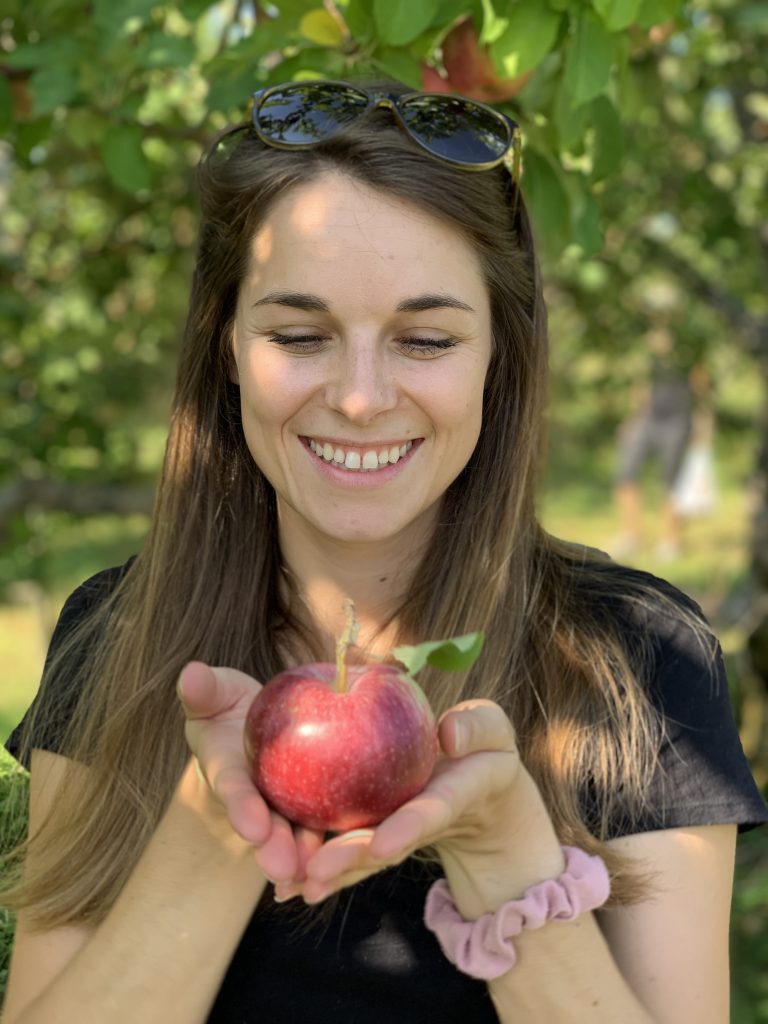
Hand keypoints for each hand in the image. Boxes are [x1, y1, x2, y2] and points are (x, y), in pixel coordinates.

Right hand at [177, 661, 324, 884]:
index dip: (243, 808)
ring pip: (298, 833)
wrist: (256, 721)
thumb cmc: (228, 706)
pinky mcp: (315, 802)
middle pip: (267, 825)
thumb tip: (190, 673)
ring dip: (307, 853)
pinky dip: (338, 840)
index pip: (236, 790)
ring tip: (318, 872)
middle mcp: (257, 798)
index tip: (253, 827)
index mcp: (230, 772)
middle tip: (283, 867)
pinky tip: (360, 852)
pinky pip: (329, 821)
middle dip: (275, 847)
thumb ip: (205, 690)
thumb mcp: (215, 694)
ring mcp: (284, 805)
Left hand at [284, 699, 525, 903]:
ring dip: (329, 870)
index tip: (382, 846)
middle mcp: (419, 821)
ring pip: (360, 853)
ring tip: (290, 885)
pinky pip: (348, 848)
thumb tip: (449, 734)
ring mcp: (396, 830)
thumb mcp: (493, 731)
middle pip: (384, 843)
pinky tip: (286, 883)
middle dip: (351, 859)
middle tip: (316, 873)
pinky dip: (320, 864)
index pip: (430, 812)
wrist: (480, 787)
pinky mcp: (376, 831)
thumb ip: (477, 728)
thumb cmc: (484, 749)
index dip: (407, 828)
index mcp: (452, 796)